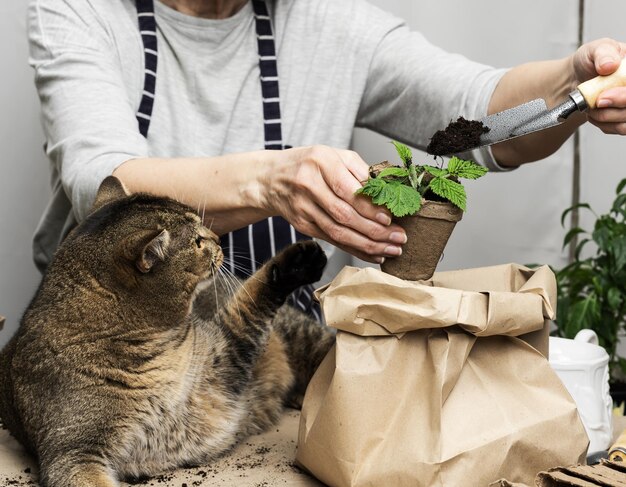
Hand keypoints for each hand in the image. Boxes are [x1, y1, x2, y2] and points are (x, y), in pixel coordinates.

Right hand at [262, 145, 406, 263]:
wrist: (272, 178)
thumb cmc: (310, 164)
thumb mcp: (334, 155)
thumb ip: (360, 170)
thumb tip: (386, 192)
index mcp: (320, 162)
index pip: (348, 190)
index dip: (369, 207)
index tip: (390, 218)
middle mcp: (308, 185)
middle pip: (344, 215)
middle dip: (375, 230)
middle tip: (399, 238)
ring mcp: (303, 208)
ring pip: (338, 233)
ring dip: (368, 245)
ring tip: (391, 249)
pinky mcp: (302, 226)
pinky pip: (332, 241)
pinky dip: (355, 249)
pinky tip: (374, 253)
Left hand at [572, 38, 625, 134]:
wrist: (575, 79)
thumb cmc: (589, 62)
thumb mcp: (594, 50)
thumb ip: (603, 53)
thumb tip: (610, 65)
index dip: (624, 95)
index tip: (604, 96)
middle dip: (617, 104)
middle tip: (597, 101)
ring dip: (607, 116)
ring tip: (591, 106)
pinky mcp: (625, 118)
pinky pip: (621, 128)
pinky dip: (604, 124)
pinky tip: (594, 114)